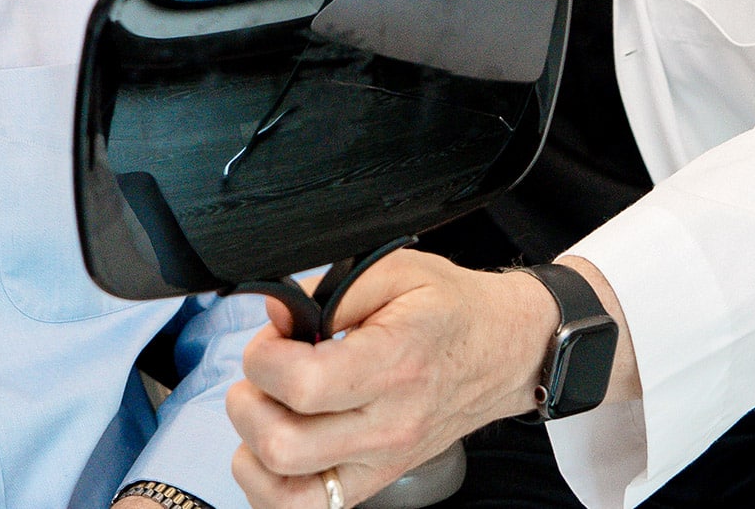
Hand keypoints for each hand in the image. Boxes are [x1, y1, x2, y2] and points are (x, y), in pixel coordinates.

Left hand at [224, 250, 560, 507]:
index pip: (301, 385)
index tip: (277, 334)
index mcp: (393, 365)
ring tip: (272, 407)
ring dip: (255, 447)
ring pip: (285, 491)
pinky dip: (272, 484)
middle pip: (282, 445)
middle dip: (250, 400)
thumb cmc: (451, 308)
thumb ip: (328, 287)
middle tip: (269, 370)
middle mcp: (388, 426)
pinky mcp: (377, 482)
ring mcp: (382, 463)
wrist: (505, 350)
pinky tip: (280, 441)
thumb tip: (275, 310)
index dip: (264, 355)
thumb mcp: (395, 268)